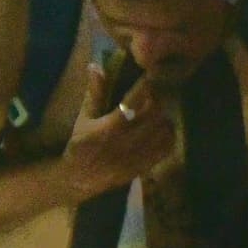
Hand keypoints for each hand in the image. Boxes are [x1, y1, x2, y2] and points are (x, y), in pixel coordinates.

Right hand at [61, 64, 175, 190]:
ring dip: (164, 118)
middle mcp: (126, 142)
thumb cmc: (80, 145)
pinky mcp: (143, 168)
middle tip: (154, 96)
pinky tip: (162, 130)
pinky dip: (168, 137)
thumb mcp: (83, 118)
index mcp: (110, 127)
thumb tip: (96, 66)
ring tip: (158, 113)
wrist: (79, 180)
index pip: (133, 102)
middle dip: (157, 102)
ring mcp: (137, 157)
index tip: (150, 76)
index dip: (145, 87)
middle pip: (154, 116)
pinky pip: (165, 150)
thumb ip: (94, 93)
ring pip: (163, 132)